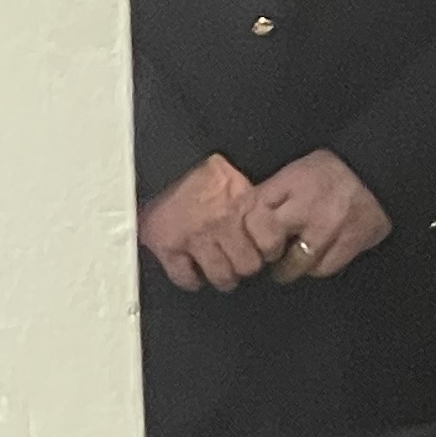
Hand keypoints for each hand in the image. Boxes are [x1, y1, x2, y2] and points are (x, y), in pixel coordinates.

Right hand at [138, 153, 269, 294]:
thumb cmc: (205, 170)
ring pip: (221, 275)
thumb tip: (271, 235)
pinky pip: (185, 277)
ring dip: (223, 277)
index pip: (270, 244)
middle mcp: (222, 222)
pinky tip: (194, 274)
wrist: (163, 156)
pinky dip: (190, 280)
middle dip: (245, 266)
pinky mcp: (167, 243)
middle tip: (239, 262)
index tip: (264, 251)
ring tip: (220, 271)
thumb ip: (254, 206)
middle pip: (248, 266)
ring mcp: (194, 235)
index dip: (269, 251)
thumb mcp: (239, 181)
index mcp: (243, 205)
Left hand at [251, 149, 391, 283]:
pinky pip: (323, 268)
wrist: (379, 172)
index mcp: (290, 183)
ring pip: (296, 262)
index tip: (249, 238)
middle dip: (265, 251)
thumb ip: (271, 193)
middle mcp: (308, 204)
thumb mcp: (295, 171)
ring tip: (290, 263)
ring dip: (288, 268)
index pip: (252, 213)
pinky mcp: (352, 242)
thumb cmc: (330, 173)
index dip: (246, 232)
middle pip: (268, 241)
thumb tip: (243, 221)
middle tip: (268, 254)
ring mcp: (331, 226)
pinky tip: (317, 258)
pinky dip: (316, 267)